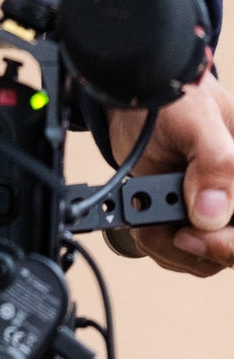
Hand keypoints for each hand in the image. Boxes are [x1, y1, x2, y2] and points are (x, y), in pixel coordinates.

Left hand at [108, 71, 233, 276]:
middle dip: (195, 247)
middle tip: (162, 229)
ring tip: (146, 219)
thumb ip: (214, 163)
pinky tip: (145, 222)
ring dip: (169, 248)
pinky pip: (182, 254)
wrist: (135, 106)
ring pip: (205, 258)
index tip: (191, 233)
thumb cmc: (171, 100)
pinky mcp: (189, 221)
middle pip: (231, 249)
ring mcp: (216, 210)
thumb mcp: (195, 121)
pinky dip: (158, 246)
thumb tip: (213, 214)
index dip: (227, 241)